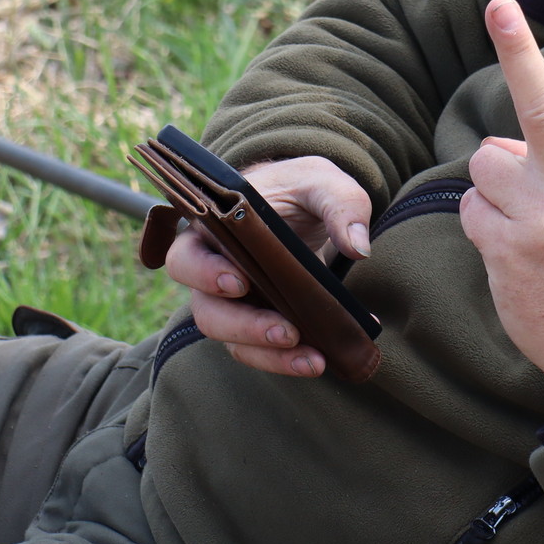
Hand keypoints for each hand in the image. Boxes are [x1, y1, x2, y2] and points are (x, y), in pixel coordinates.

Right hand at [162, 155, 372, 376]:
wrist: (308, 207)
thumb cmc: (302, 188)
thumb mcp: (323, 182)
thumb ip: (341, 204)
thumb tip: (357, 246)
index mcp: (213, 229)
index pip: (187, 257)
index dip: (204, 274)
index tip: (240, 283)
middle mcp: (213, 271)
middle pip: (206, 310)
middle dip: (244, 326)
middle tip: (287, 331)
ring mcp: (234, 302)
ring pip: (232, 340)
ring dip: (270, 355)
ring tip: (312, 360)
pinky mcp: (258, 322)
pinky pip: (260, 352)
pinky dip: (287, 361)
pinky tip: (320, 359)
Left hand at [461, 0, 543, 411]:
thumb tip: (505, 144)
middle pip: (537, 102)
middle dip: (516, 48)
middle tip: (498, 2)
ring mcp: (540, 216)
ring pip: (486, 163)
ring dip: (494, 188)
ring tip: (528, 226)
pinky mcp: (505, 248)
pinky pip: (471, 210)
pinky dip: (483, 226)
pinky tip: (515, 255)